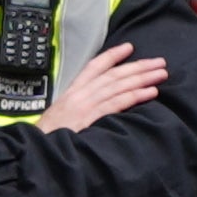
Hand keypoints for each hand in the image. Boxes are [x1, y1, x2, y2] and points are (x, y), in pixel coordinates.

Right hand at [40, 43, 173, 134]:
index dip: (112, 56)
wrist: (35, 148)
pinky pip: (116, 104)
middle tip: (159, 62)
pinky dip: (134, 96)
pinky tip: (150, 92)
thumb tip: (97, 105)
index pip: (94, 67)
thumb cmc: (47, 137)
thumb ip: (77, 108)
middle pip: (113, 75)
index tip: (130, 47)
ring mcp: (84, 105)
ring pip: (118, 86)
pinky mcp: (90, 118)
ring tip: (161, 74)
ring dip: (142, 78)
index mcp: (71, 92)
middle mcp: (79, 95)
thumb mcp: (59, 117)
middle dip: (138, 66)